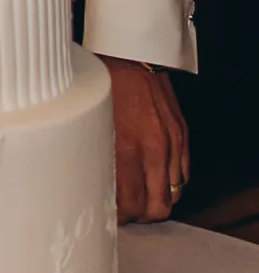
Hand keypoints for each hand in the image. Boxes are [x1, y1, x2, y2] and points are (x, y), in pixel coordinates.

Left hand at [102, 55, 189, 221]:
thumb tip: (91, 188)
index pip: (129, 206)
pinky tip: (155, 179)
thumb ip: (94, 158)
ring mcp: (171, 143)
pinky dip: (171, 183)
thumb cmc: (102, 86)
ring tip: (139, 197)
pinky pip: (183, 175)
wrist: (128, 55)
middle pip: (156, 209)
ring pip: (172, 195)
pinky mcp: (182, 135)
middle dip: (140, 216)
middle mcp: (152, 150)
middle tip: (125, 212)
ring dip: (156, 201)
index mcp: (124, 150)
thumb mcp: (90, 125)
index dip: (120, 218)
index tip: (109, 216)